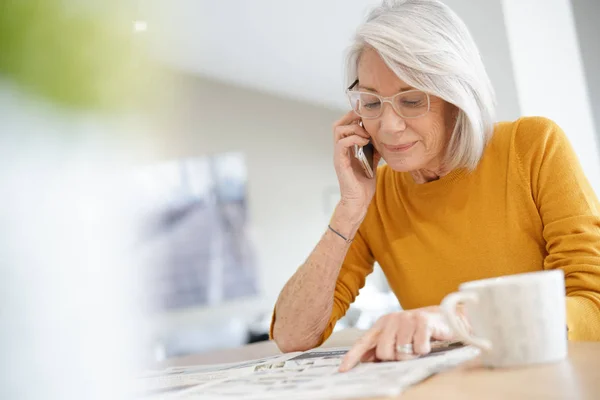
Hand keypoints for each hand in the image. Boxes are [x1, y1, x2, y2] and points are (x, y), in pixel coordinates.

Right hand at [332, 111, 381, 217]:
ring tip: (366, 135)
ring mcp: (339, 155)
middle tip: (365, 121)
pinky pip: (342, 143)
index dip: (353, 117)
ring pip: (338, 130)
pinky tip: (365, 142)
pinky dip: (354, 139)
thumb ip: (374, 148)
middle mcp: (340, 150)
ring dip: (354, 128)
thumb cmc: (364, 184)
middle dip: (351, 118)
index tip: (367, 117)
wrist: (359, 200)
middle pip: (338, 124)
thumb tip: (382, 137)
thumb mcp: (372, 161)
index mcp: (346, 149)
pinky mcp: (340, 161)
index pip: (344, 125)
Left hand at [338, 306, 469, 371]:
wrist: (443, 317)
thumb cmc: (416, 331)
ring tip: (417, 346)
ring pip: (402, 351)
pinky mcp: (422, 322)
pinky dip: (424, 350)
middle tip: (405, 353)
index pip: (363, 342)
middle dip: (394, 358)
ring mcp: (407, 319)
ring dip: (412, 355)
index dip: (353, 356)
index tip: (343, 370)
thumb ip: (381, 346)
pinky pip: (418, 348)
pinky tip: (426, 342)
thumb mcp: (396, 336)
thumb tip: (365, 360)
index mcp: (381, 324)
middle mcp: (391, 320)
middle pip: (383, 352)